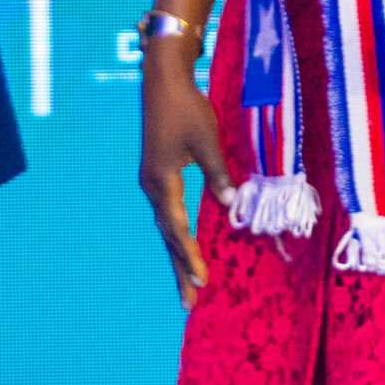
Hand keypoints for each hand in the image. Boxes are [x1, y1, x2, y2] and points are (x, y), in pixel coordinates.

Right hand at [139, 38, 234, 307]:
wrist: (162, 82)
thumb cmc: (186, 108)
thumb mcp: (205, 140)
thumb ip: (217, 173)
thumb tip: (231, 205)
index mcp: (162, 181)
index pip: (177, 227)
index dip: (190, 255)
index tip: (202, 280)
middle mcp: (153, 187)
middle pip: (167, 236)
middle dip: (179, 269)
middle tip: (190, 302)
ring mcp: (153, 183)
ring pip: (166, 228)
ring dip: (176, 256)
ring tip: (187, 286)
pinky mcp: (157, 177)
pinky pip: (167, 215)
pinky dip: (175, 236)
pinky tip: (183, 248)